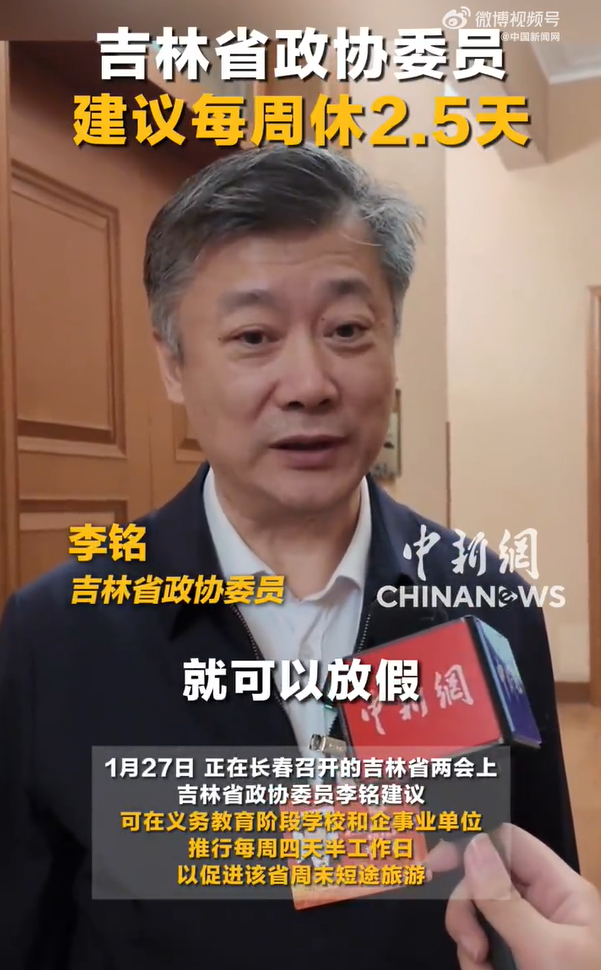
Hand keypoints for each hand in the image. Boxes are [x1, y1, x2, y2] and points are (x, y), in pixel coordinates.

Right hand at [427, 824, 600, 969]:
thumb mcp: (545, 953)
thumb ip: (505, 902)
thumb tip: (472, 846)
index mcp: (561, 891)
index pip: (511, 844)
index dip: (474, 846)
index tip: (435, 866)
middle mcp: (545, 908)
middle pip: (486, 882)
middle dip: (469, 913)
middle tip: (474, 951)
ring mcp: (532, 940)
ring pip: (481, 922)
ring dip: (472, 950)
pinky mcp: (521, 966)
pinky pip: (486, 954)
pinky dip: (479, 968)